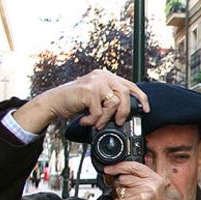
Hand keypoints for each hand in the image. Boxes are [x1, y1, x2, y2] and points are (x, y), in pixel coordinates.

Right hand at [13, 69, 149, 133]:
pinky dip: (93, 121)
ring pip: (114, 103)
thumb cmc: (75, 103)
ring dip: (105, 118)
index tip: (146, 110)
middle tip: (118, 122)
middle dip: (124, 112)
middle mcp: (103, 75)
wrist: (54, 102)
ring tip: (96, 123)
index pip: (130, 85)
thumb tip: (125, 115)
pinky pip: (99, 111)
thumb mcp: (96, 100)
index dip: (141, 98)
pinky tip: (85, 121)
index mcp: (106, 76)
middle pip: (125, 94)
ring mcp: (96, 81)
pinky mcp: (88, 90)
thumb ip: (109, 101)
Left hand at [104, 162, 181, 199]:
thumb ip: (141, 178)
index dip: (118, 166)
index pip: (132, 166)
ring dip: (120, 196)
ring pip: (117, 189)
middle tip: (128, 193)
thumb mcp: (155, 189)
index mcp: (154, 179)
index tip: (109, 168)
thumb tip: (120, 171)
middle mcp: (148, 186)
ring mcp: (139, 196)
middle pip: (122, 177)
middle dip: (120, 184)